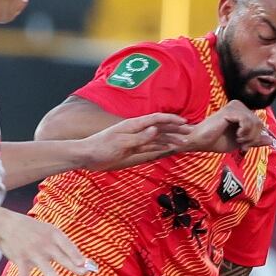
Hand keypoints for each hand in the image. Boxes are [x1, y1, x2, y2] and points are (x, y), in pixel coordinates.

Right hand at [0, 212, 91, 275]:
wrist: (5, 224)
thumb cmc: (30, 228)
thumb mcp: (47, 229)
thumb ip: (61, 243)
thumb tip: (79, 260)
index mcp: (53, 234)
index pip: (68, 245)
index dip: (77, 255)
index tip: (85, 264)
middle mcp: (44, 243)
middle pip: (62, 257)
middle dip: (73, 266)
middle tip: (84, 274)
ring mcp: (33, 252)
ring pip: (46, 268)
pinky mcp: (20, 259)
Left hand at [77, 112, 191, 171]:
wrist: (86, 155)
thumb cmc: (101, 147)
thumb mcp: (121, 143)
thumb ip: (140, 137)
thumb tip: (156, 130)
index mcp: (133, 125)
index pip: (156, 119)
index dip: (171, 120)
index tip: (184, 122)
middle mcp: (136, 130)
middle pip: (159, 128)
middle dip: (174, 130)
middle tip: (189, 133)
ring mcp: (134, 140)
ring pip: (156, 138)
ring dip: (169, 139)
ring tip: (182, 142)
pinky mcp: (131, 149)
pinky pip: (149, 147)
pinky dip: (160, 147)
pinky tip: (167, 149)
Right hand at [188, 101, 275, 152]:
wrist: (200, 141)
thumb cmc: (216, 141)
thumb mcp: (240, 142)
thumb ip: (254, 140)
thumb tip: (271, 141)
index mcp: (242, 112)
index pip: (260, 123)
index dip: (256, 137)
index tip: (245, 146)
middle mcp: (239, 106)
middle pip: (260, 123)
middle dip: (253, 138)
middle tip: (242, 144)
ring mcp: (235, 106)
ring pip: (255, 122)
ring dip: (249, 136)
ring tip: (239, 140)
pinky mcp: (230, 109)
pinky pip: (247, 120)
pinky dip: (245, 131)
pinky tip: (237, 135)